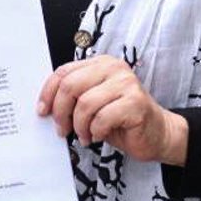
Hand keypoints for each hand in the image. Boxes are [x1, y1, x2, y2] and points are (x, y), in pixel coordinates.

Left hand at [36, 57, 186, 165]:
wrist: (157, 133)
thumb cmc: (122, 120)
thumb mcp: (93, 104)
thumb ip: (74, 97)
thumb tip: (46, 107)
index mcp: (100, 64)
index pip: (64, 72)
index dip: (48, 93)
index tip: (42, 111)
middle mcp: (114, 68)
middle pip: (71, 85)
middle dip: (61, 112)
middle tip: (63, 130)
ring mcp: (127, 83)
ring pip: (85, 104)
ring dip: (80, 126)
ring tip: (85, 136)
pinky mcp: (136, 102)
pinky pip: (102, 118)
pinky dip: (95, 131)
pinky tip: (99, 135)